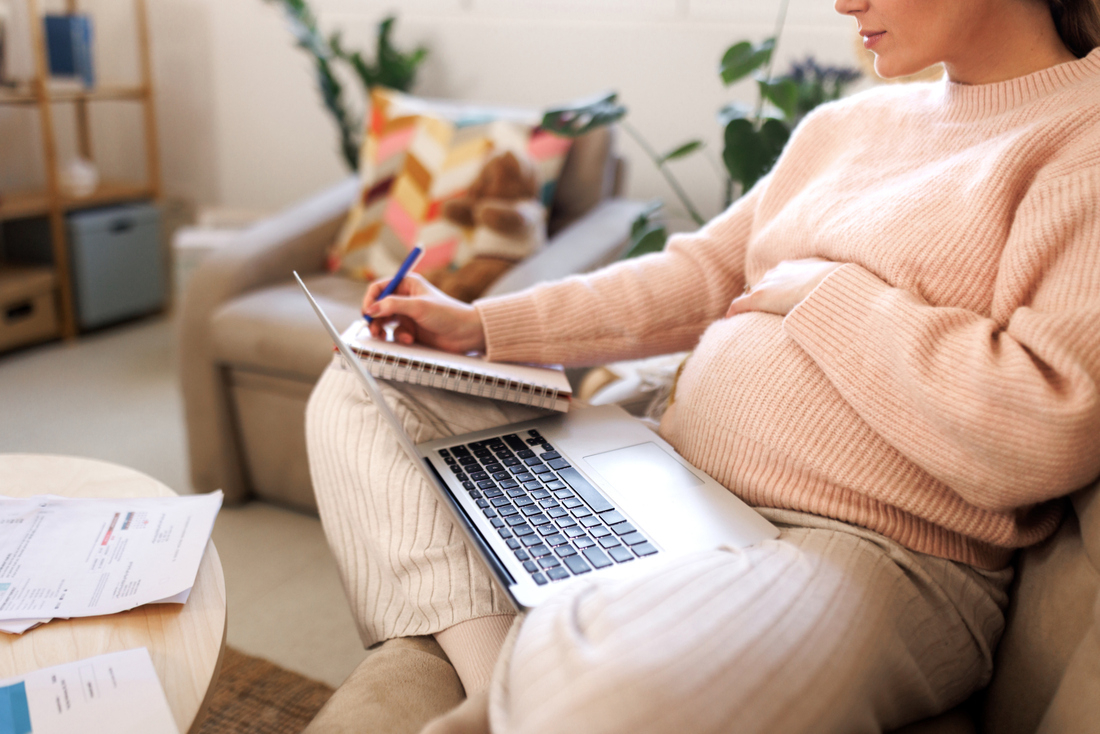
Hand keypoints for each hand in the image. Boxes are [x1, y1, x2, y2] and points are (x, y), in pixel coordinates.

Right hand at [362, 273, 485, 353]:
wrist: (466, 333)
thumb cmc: (448, 314)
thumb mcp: (418, 306)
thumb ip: (393, 306)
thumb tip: (371, 308)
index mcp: (407, 284)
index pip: (379, 287)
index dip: (370, 299)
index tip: (367, 312)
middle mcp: (406, 298)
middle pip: (379, 306)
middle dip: (374, 318)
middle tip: (373, 329)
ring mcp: (408, 314)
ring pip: (384, 321)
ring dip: (382, 329)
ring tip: (382, 336)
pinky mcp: (411, 330)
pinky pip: (396, 333)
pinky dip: (399, 337)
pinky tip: (409, 339)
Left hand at [726, 259, 842, 317]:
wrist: (830, 288)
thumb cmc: (840, 290)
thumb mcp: (840, 286)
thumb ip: (836, 290)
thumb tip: (849, 299)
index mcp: (799, 266)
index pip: (783, 277)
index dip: (782, 290)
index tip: (782, 299)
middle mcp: (780, 271)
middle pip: (767, 285)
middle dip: (767, 297)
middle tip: (768, 313)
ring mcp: (769, 283)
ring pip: (754, 295)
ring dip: (754, 306)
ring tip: (751, 320)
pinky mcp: (760, 297)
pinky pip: (740, 304)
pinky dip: (735, 312)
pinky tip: (730, 320)